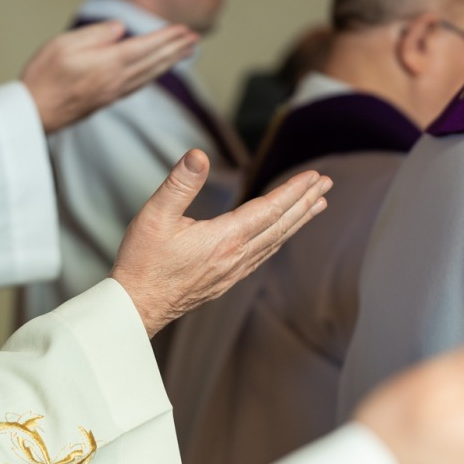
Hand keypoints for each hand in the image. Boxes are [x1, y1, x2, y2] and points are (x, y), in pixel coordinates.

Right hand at [21, 21, 197, 132]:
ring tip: (185, 52)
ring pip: (150, 74)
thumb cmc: (44, 78)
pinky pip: (139, 84)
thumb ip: (96, 35)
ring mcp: (114, 92)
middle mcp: (117, 80)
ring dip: (170, 62)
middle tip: (194, 40)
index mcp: (109, 64)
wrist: (35, 114)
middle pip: (154, 62)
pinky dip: (154, 74)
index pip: (146, 47)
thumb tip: (120, 29)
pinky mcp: (108, 100)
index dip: (167, 38)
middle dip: (176, 49)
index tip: (184, 30)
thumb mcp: (64, 44)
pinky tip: (158, 71)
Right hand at [111, 149, 331, 336]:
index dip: (294, 190)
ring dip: (297, 221)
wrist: (136, 307)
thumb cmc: (142, 262)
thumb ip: (179, 184)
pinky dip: (279, 239)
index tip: (314, 176)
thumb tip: (198, 156)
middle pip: (280, 225)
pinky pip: (262, 255)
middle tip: (326, 184)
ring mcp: (233, 271)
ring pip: (275, 241)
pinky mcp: (225, 281)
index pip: (270, 208)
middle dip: (305, 202)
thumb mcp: (155, 216)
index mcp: (225, 239)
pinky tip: (280, 235)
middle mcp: (236, 257)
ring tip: (316, 206)